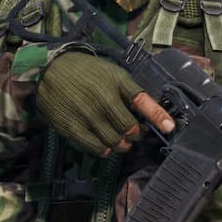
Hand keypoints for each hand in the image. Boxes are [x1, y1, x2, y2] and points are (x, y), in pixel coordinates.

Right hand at [35, 52, 174, 157]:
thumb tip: (154, 115)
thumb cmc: (88, 72)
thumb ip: (133, 92)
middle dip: (137, 134)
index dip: (158, 116)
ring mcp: (87, 115)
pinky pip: (96, 148)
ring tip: (122, 140)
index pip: (142, 101)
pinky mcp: (72, 128)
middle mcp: (102, 100)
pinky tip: (106, 144)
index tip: (171, 127)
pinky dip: (106, 150)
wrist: (51, 71)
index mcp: (116, 82)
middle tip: (135, 132)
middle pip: (130, 129)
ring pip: (115, 142)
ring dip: (123, 145)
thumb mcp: (114, 74)